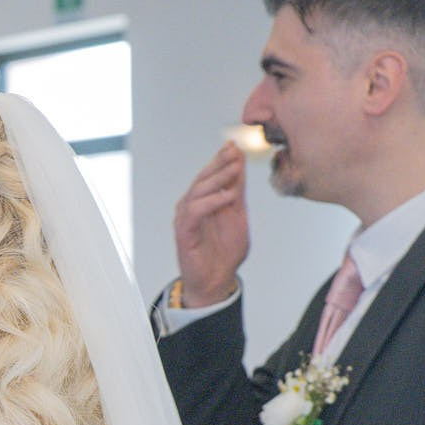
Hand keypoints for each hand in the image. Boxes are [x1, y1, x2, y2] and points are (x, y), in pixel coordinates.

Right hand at [173, 141, 249, 305]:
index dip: (221, 159)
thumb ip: (237, 191)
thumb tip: (240, 164)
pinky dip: (210, 202)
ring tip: (234, 170)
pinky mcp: (184, 233)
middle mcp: (191, 207)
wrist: (217, 280)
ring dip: (216, 179)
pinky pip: (194, 212)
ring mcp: (186, 219)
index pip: (210, 175)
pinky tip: (227, 196)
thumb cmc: (225, 251)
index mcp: (204, 201)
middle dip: (218, 164)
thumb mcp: (238, 215)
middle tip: (234, 151)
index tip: (234, 145)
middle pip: (202, 179)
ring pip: (197, 192)